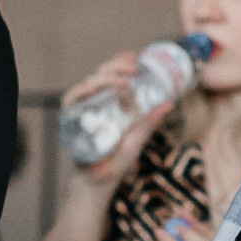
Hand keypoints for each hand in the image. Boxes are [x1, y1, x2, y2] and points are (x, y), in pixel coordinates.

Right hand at [64, 53, 172, 186]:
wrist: (95, 183)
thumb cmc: (116, 163)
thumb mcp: (137, 140)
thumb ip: (149, 122)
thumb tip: (169, 102)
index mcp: (113, 104)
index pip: (114, 74)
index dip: (121, 62)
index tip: (134, 57)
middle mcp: (98, 103)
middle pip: (101, 74)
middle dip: (116, 67)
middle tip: (132, 69)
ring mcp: (84, 110)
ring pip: (88, 83)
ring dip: (104, 78)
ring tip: (121, 82)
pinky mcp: (71, 120)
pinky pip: (71, 100)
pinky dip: (79, 92)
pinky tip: (91, 89)